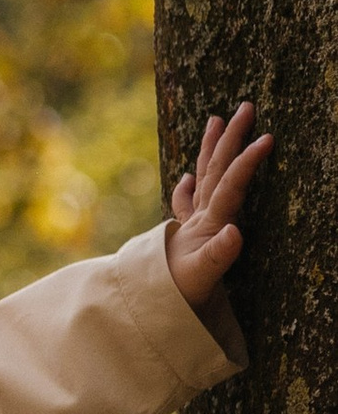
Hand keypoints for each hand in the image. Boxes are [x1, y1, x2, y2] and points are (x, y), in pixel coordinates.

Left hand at [164, 103, 272, 309]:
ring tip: (215, 120)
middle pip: (215, 169)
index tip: (268, 138)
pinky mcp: (184, 236)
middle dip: (231, 137)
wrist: (145, 306)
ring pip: (202, 177)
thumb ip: (219, 255)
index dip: (247, 161)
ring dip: (210, 149)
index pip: (230, 185)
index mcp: (208, 223)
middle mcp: (198, 217)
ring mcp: (190, 224)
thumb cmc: (177, 293)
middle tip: (245, 107)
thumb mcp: (202, 277)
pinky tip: (186, 178)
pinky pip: (187, 204)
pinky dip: (188, 187)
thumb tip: (236, 231)